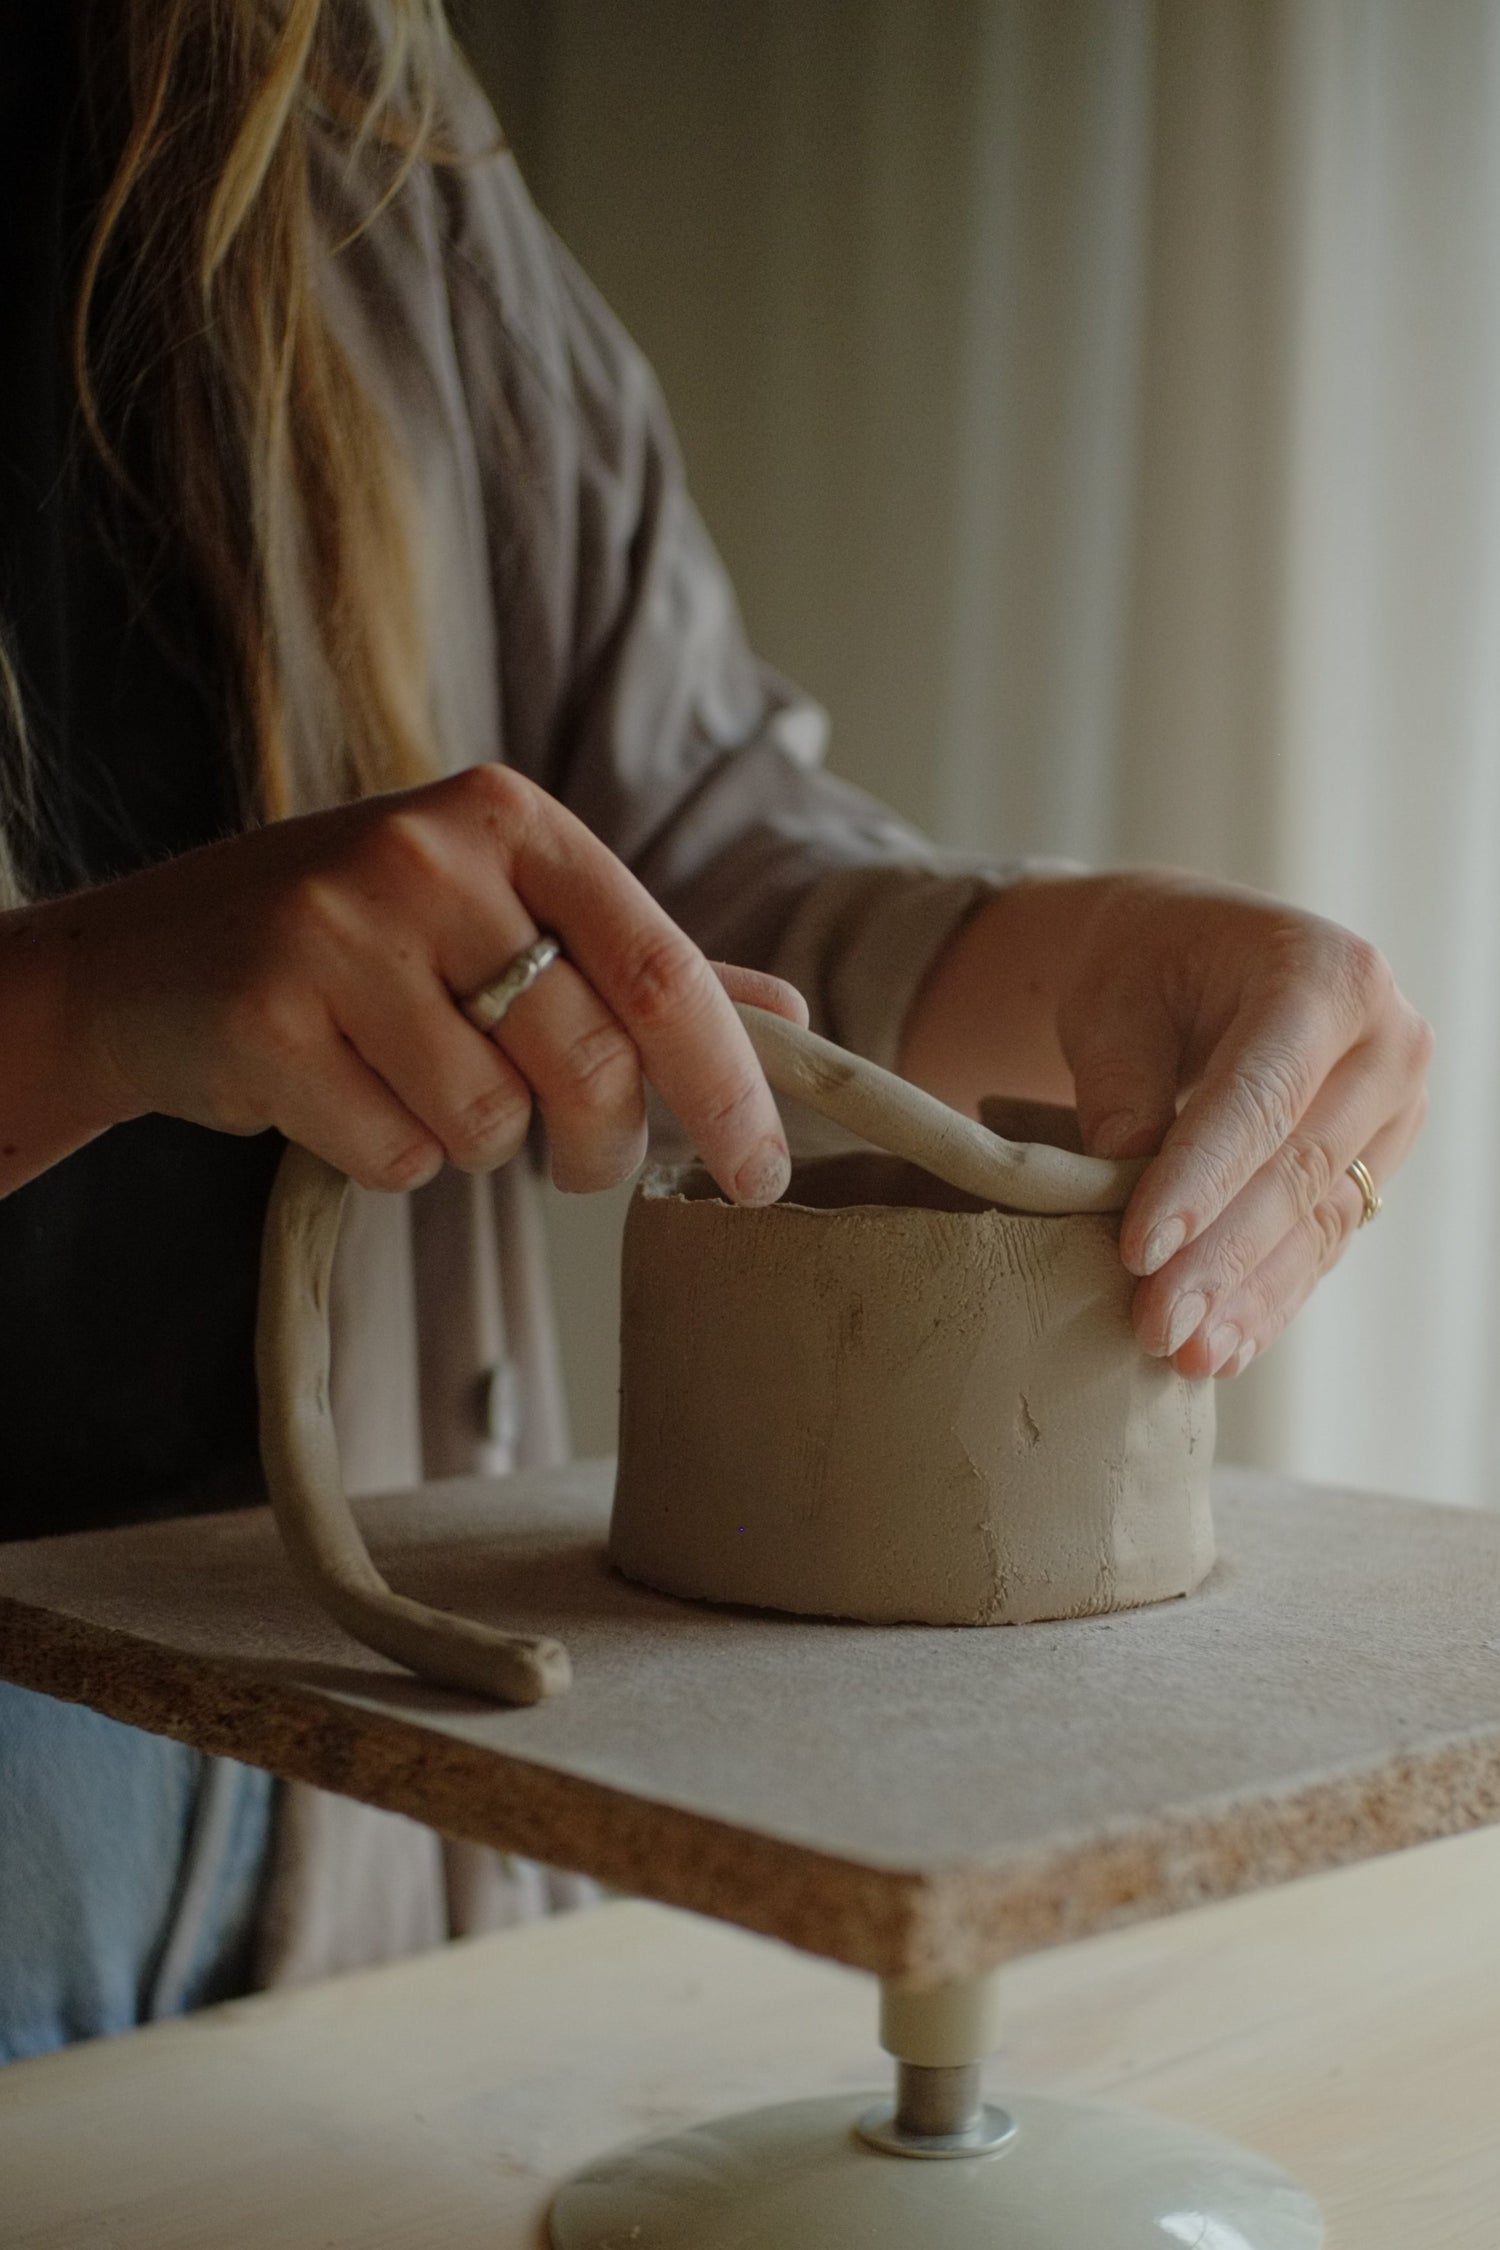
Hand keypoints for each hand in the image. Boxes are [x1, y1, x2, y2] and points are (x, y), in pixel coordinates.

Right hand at [35, 765, 804, 1200]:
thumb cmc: (357, 944)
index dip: (727, 1084)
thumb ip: (634, 965)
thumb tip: (787, 1016)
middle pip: (588, 1059)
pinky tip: (338, 1094)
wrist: (147, 961)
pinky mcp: (268, 1022)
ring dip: (471, 1142)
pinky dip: (386, 1156)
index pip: (660, 964)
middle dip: (601, 1144)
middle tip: (578, 1159)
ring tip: (409, 1080)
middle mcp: (426, 855)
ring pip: (491, 1123)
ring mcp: (338, 932)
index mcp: (508, 818)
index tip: (762, 1174)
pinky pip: (397, 1157)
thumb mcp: (498, 918)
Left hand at [901, 867, 1431, 1377]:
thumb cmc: (1148, 964)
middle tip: (1152, 1324)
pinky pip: (1324, 1241)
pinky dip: (1270, 1299)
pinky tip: (1223, 1347)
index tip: (1138, 1251)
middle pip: (1297, 1168)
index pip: (1260, 1096)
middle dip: (1220, 1258)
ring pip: (1319, 1219)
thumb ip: (1120, 1082)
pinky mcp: (1376, 1161)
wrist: (1196, 956)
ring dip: (1249, 1297)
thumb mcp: (1114, 998)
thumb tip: (1122, 1176)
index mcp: (1328, 975)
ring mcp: (1394, 1107)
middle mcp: (1386, 1040)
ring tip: (1183, 1353)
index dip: (1200, 1180)